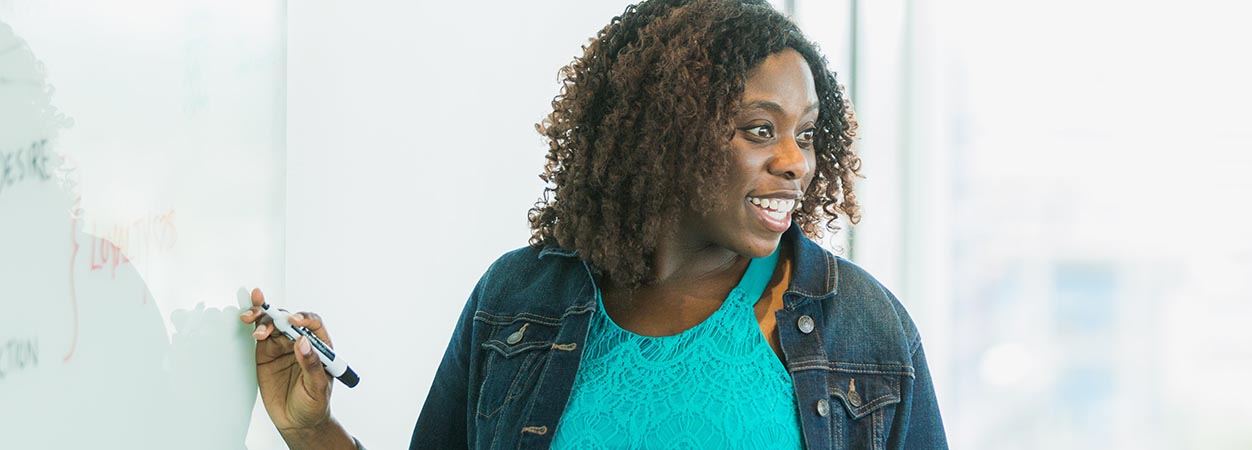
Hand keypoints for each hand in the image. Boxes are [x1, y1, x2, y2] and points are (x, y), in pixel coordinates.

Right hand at [239, 288, 340, 440]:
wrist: (297, 422)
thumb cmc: (314, 405)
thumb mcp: (317, 388)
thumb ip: (311, 365)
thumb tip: (302, 341)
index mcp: (319, 346)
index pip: (313, 324)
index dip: (303, 318)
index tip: (293, 321)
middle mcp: (300, 342)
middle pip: (288, 319)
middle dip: (275, 314)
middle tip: (263, 312)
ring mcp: (282, 347)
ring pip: (272, 324)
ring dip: (261, 318)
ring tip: (250, 319)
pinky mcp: (266, 355)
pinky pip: (260, 336)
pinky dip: (254, 327)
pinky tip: (247, 322)